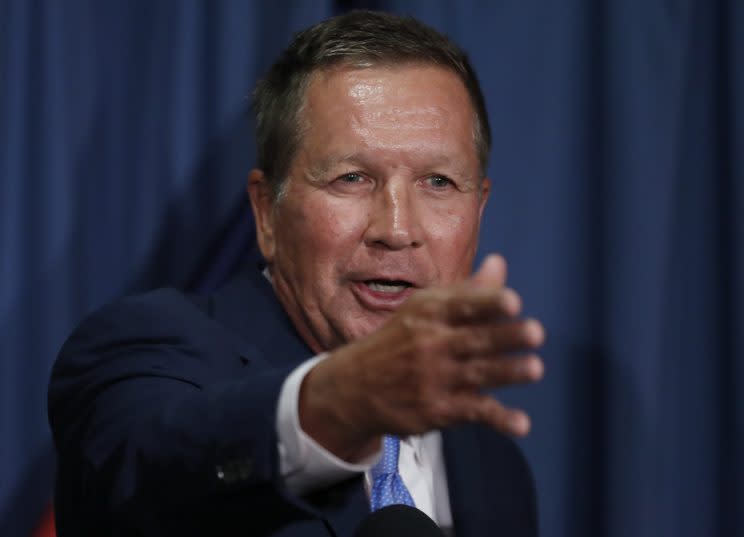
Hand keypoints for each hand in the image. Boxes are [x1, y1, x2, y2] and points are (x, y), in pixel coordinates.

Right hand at [298, 254, 544, 460]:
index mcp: (430, 314)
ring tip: (535, 368)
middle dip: (505, 336)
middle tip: (536, 332)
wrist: (354, 386)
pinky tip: (522, 423)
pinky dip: (498, 419)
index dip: (488, 303)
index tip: (513, 301)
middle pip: (474, 339)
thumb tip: (500, 263)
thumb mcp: (425, 309)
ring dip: (507, 372)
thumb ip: (468, 291)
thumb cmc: (399, 340)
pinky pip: (473, 412)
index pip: (463, 305)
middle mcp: (431, 344)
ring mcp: (434, 379)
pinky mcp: (438, 410)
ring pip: (477, 374)